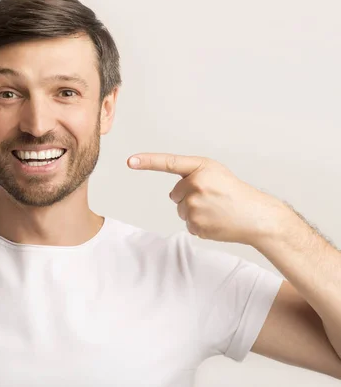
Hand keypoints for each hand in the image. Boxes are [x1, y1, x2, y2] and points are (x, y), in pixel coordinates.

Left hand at [127, 153, 290, 245]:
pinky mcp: (196, 224)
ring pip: (180, 210)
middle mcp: (196, 184)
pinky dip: (199, 225)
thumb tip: (174, 194)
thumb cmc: (235, 194)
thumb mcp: (216, 174)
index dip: (148, 162)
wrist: (257, 217)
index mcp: (201, 168)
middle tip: (212, 200)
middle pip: (174, 194)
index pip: (170, 163)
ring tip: (216, 210)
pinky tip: (215, 221)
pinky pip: (187, 224)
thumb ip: (192, 176)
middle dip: (188, 197)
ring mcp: (195, 205)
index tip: (130, 161)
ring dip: (194, 212)